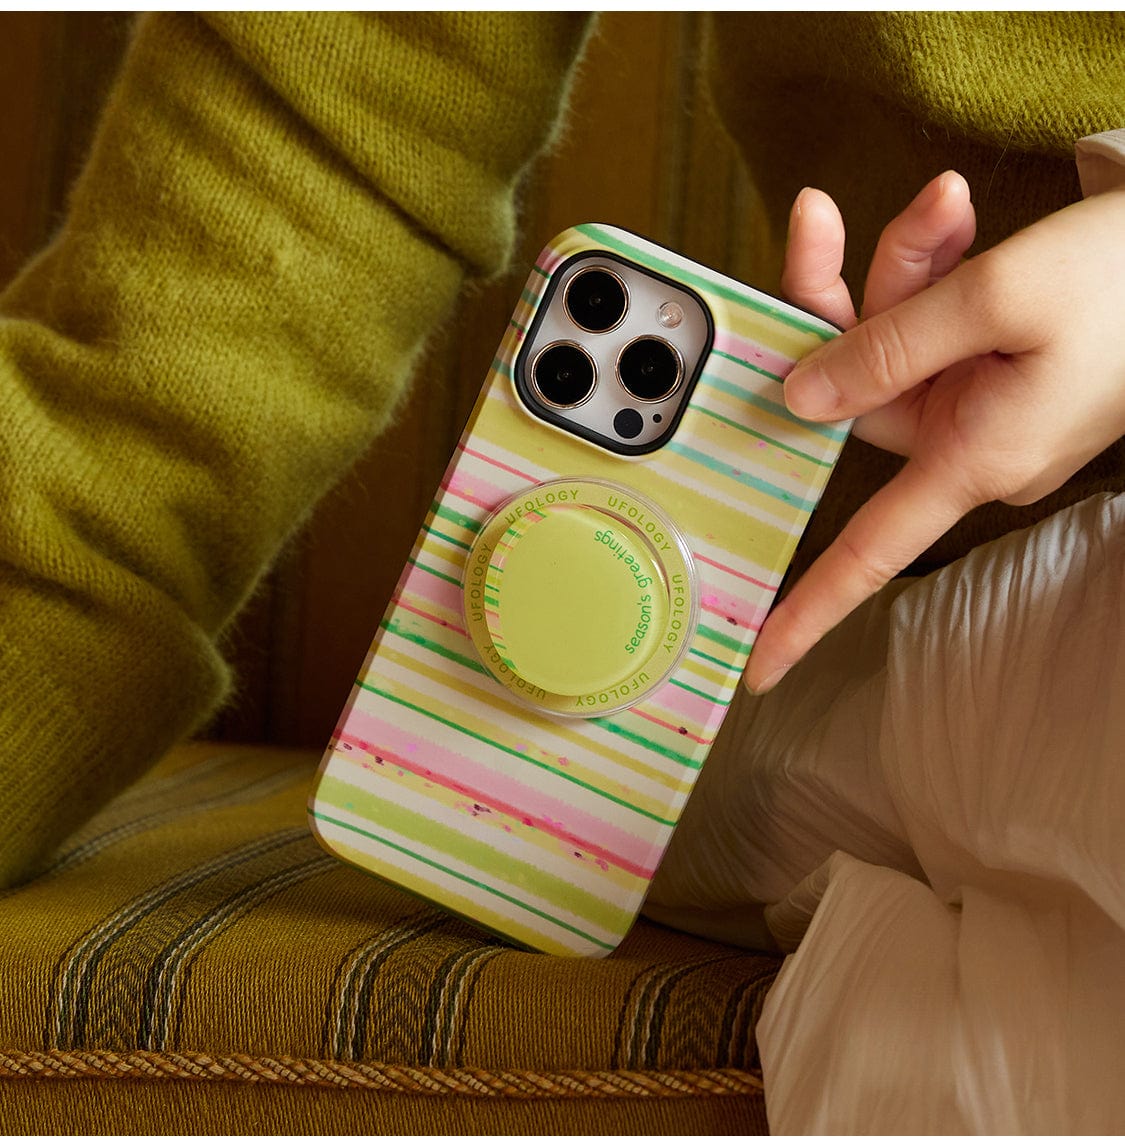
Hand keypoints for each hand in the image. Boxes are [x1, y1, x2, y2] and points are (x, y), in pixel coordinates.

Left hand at [745, 177, 1124, 692]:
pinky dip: (930, 273)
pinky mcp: (993, 373)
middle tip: (824, 215)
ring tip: (947, 205)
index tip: (755, 665)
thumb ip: (887, 345)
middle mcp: (968, 445)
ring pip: (888, 345)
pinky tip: (954, 219)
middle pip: (853, 391)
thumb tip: (799, 395)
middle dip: (847, 298)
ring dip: (900, 269)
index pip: (869, 554)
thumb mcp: (999, 295)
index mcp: (973, 457)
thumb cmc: (1124, 279)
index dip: (807, 612)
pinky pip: (930, 330)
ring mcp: (980, 408)